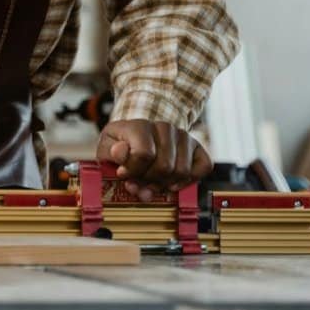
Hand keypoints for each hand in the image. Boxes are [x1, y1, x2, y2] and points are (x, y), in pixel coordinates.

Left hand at [96, 119, 212, 201]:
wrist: (139, 135)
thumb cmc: (123, 144)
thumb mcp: (107, 146)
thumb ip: (109, 151)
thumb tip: (120, 152)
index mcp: (141, 125)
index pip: (144, 154)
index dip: (133, 172)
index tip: (123, 175)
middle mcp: (165, 128)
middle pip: (164, 166)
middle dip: (149, 181)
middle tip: (138, 184)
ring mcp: (183, 137)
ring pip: (182, 171)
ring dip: (165, 184)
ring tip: (152, 184)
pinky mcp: (197, 148)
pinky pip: (203, 167)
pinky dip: (189, 180)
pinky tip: (172, 183)